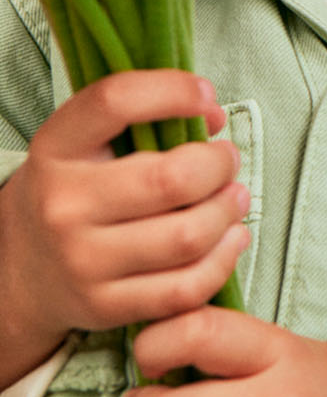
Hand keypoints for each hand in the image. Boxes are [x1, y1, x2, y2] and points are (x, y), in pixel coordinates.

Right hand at [0, 70, 245, 386]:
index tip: (207, 96)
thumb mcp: (81, 143)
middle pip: (173, 179)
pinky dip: (223, 260)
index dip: (174, 91)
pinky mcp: (104, 305)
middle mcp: (63, 205)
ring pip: (188, 236)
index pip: (116, 102)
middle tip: (227, 160)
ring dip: (229, 211)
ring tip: (234, 197)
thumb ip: (137, 118)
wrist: (19, 269)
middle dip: (220, 164)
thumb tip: (212, 117)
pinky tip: (231, 238)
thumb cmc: (73, 191)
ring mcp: (82, 261)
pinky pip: (186, 287)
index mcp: (56, 149)